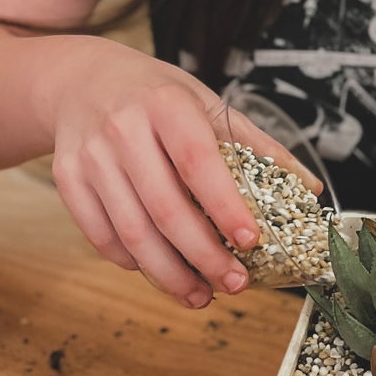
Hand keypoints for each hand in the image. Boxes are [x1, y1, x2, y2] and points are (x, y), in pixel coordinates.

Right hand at [45, 39, 320, 308]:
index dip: (224, 206)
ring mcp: (91, 157)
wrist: (82, 80)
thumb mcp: (206, 104)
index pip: (197, 162)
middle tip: (234, 285)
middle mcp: (123, 129)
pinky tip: (160, 271)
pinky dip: (133, 262)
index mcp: (166, 105)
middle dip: (203, 257)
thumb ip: (256, 145)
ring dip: (169, 274)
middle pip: (165, 209)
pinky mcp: (67, 180)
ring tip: (201, 295)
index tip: (251, 241)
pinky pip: (101, 236)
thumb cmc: (156, 96)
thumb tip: (308, 188)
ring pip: (132, 232)